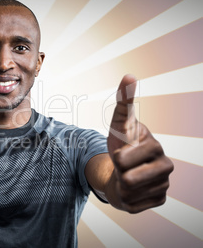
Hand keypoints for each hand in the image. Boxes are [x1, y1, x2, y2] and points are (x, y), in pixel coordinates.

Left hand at [107, 75, 173, 212]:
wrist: (123, 169)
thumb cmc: (122, 143)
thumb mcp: (118, 123)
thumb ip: (124, 101)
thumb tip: (129, 75)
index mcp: (156, 147)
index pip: (123, 160)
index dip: (115, 158)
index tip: (120, 154)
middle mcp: (165, 167)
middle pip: (128, 180)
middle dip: (118, 174)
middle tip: (123, 167)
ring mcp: (164, 186)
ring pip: (129, 194)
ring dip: (121, 187)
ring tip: (127, 176)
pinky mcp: (159, 201)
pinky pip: (133, 205)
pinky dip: (126, 199)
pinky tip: (132, 189)